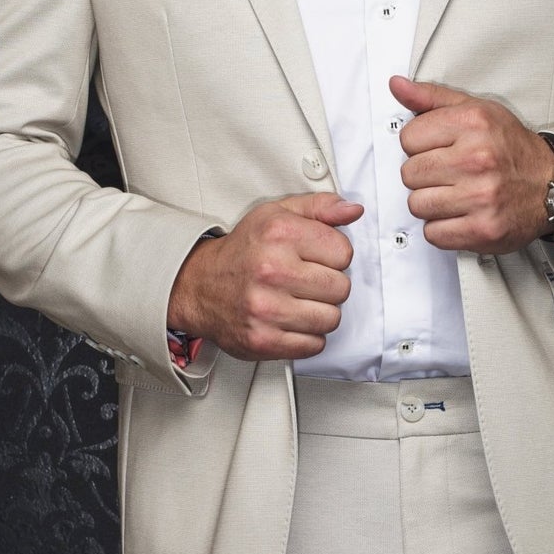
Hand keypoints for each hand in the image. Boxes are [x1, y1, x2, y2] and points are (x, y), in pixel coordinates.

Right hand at [169, 192, 362, 361]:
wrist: (199, 285)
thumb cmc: (244, 250)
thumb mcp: (277, 214)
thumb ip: (319, 208)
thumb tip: (354, 211)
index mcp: (279, 234)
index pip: (344, 252)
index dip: (334, 255)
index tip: (316, 257)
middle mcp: (272, 270)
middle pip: (341, 288)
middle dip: (329, 285)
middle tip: (306, 280)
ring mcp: (266, 308)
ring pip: (331, 319)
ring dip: (320, 312)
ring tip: (299, 301)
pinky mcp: (263, 340)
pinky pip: (314, 345)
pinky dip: (307, 335)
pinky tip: (291, 320)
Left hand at [389, 74, 553, 254]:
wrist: (552, 186)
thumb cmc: (511, 148)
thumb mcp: (476, 110)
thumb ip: (432, 98)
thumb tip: (396, 85)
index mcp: (473, 123)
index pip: (408, 138)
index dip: (419, 145)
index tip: (438, 149)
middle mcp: (477, 158)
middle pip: (409, 173)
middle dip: (423, 175)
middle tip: (448, 174)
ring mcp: (481, 196)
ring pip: (417, 205)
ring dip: (431, 203)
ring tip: (454, 194)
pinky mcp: (483, 229)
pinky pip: (433, 233)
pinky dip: (442, 228)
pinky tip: (460, 214)